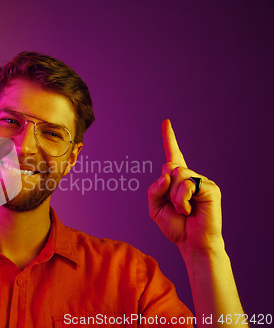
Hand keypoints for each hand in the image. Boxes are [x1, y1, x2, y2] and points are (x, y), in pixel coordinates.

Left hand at [148, 119, 222, 253]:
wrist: (191, 243)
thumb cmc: (176, 225)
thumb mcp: (154, 208)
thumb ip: (154, 189)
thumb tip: (167, 174)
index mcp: (177, 180)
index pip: (172, 155)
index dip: (169, 138)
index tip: (166, 122)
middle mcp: (190, 176)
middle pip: (169, 167)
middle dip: (165, 189)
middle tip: (176, 206)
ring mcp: (201, 180)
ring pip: (177, 175)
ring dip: (174, 197)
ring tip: (184, 210)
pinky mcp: (210, 188)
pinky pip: (187, 185)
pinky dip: (183, 201)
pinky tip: (191, 210)